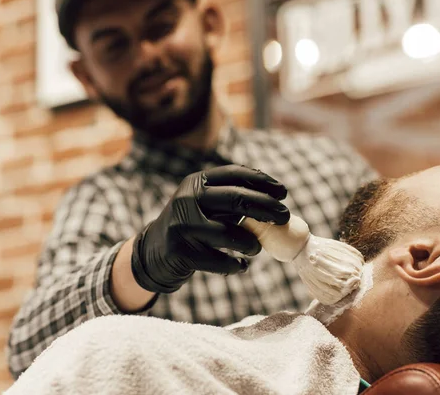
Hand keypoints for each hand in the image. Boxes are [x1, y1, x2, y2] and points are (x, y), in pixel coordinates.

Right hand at [131, 165, 289, 292]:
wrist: (154, 252)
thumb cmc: (192, 225)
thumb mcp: (205, 203)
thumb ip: (232, 197)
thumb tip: (275, 197)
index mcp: (196, 182)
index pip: (235, 174)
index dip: (262, 181)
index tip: (283, 192)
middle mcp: (188, 199)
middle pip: (236, 199)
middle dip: (266, 207)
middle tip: (285, 217)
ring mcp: (183, 225)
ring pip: (230, 233)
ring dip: (251, 243)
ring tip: (256, 248)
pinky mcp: (181, 252)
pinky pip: (220, 260)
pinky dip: (235, 265)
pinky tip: (240, 266)